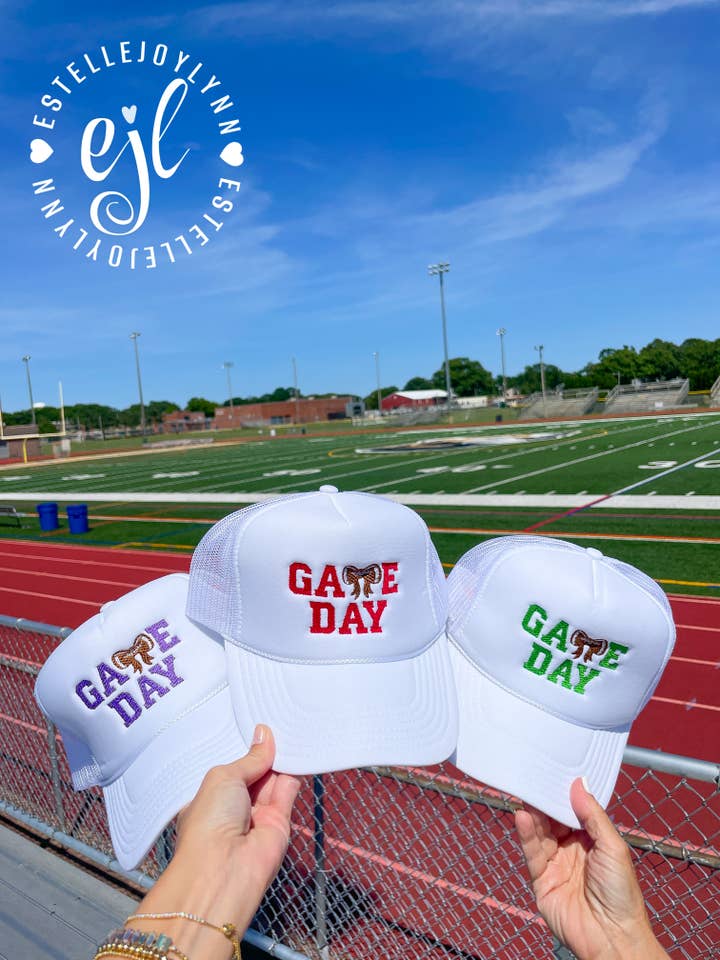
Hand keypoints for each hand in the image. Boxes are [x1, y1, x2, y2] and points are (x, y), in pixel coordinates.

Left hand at [174, 723, 300, 891]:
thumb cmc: (209, 822)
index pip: (230, 769)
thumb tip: (264, 734)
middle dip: (264, 750)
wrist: (225, 869)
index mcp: (211, 797)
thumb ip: (250, 758)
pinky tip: (300, 748)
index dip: (244, 749)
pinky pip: (289, 789)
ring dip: (281, 758)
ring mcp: (257, 815)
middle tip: (277, 720)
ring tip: (290, 726)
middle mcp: (234, 807)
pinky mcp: (280, 821)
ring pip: (273, 779)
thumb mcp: (223, 777)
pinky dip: (295, 770)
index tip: (256, 726)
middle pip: (254, 771)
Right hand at [515, 778, 666, 959]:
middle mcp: (572, 850)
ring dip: (533, 813)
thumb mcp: (613, 847)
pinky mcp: (541, 880)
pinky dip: (526, 834)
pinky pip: (531, 853)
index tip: (554, 772)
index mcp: (592, 840)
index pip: (572, 811)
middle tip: (534, 777)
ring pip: (539, 832)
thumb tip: (579, 783)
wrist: (613, 938)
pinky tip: (523, 817)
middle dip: (544, 800)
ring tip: (526, 794)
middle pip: (552, 819)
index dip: (563, 793)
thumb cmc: (622, 895)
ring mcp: (555, 864)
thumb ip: (593, 816)